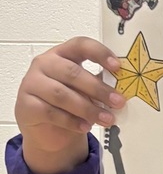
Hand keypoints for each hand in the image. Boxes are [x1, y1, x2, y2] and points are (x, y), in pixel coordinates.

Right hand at [15, 37, 124, 172]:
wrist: (46, 128)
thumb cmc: (70, 103)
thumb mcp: (85, 91)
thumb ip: (99, 86)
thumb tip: (123, 92)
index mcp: (62, 53)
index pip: (80, 45)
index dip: (99, 53)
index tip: (118, 67)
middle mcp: (44, 64)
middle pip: (72, 72)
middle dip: (98, 89)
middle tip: (118, 102)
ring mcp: (32, 83)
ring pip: (62, 95)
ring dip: (88, 109)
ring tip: (107, 120)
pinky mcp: (26, 105)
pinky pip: (50, 112)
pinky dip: (71, 121)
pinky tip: (86, 127)